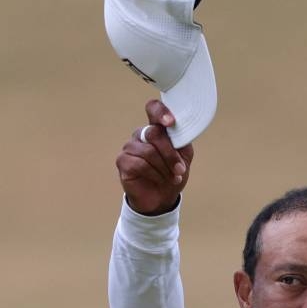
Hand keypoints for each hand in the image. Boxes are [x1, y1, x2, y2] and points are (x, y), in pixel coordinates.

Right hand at [116, 100, 194, 215]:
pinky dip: (154, 174)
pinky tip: (159, 179)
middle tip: (180, 169)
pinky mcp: (122, 161)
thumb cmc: (172, 174)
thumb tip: (178, 132)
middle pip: (154, 134)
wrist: (163, 198)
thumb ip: (182, 141)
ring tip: (172, 177)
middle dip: (170, 154)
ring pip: (148, 151)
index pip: (153, 109)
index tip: (170, 122)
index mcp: (157, 129)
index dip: (161, 112)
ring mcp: (130, 147)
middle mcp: (141, 135)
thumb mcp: (184, 157)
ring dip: (164, 167)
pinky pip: (140, 164)